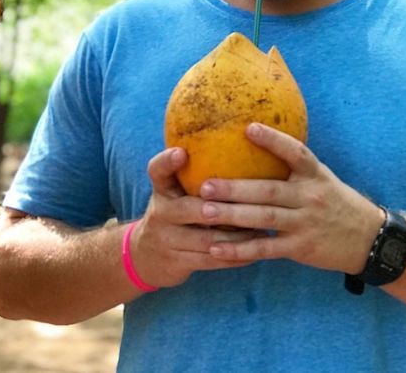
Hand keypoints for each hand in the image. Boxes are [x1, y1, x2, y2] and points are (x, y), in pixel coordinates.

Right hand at [129, 147, 262, 288]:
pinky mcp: (176, 262)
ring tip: (261, 227)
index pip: (157, 171)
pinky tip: (255, 250)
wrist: (145, 256)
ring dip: (235, 236)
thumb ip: (194, 174)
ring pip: (205, 239)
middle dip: (215, 208)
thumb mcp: (173, 192)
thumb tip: (242, 142)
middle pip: (186, 209)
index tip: (181, 152)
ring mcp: (166, 240)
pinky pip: (210, 261)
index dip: (167, 161)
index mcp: (161, 190)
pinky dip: (234, 256)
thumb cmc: (174, 214)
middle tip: (241, 204)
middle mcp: (160, 212)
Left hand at [195, 123, 383, 274]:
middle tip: (204, 185)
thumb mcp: (321, 177)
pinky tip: (217, 249)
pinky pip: (266, 249)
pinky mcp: (301, 248)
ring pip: (264, 218)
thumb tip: (256, 138)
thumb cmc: (336, 202)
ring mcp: (305, 223)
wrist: (371, 239)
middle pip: (268, 190)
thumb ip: (294, 166)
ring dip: (232, 216)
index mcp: (314, 174)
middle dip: (234, 188)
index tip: (248, 128)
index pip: (295, 152)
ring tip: (204, 212)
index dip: (273, 140)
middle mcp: (310, 196)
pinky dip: (240, 250)